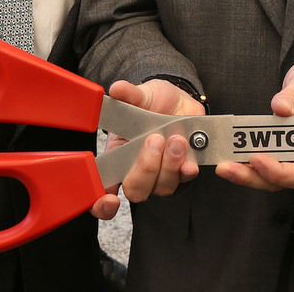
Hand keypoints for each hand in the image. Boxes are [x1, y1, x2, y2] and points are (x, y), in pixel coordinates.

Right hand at [89, 79, 203, 219]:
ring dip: (169, 166)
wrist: (179, 99)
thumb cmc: (152, 102)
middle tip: (155, 141)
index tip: (110, 199)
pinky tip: (190, 160)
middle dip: (146, 170)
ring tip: (176, 140)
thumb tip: (117, 88)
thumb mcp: (141, 95)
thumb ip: (129, 95)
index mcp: (119, 156)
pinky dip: (188, 170)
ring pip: (163, 187)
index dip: (103, 204)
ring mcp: (163, 172)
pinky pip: (186, 178)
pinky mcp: (184, 168)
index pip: (105, 189)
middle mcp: (139, 170)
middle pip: (137, 191)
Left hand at [215, 58, 293, 192]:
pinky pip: (259, 163)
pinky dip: (243, 162)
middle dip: (253, 176)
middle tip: (229, 167)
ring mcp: (288, 155)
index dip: (279, 172)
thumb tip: (280, 107)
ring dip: (244, 173)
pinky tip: (228, 156)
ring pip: (266, 175)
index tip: (258, 159)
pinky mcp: (274, 149)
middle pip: (279, 180)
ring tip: (224, 165)